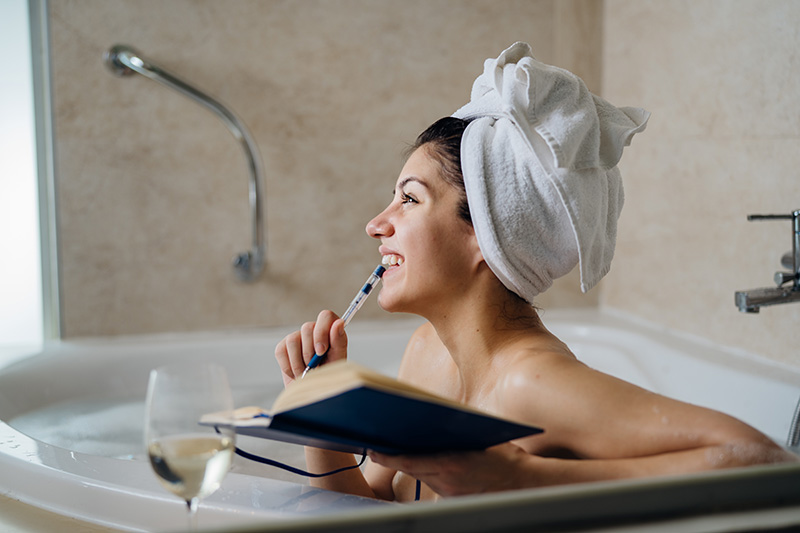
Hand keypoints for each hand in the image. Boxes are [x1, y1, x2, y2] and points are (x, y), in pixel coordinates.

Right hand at [274, 310, 347, 386]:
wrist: (313, 392)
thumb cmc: (328, 375)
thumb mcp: (338, 360)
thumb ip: (339, 341)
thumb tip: (339, 323)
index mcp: (330, 330)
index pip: (325, 316)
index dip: (322, 332)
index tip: (321, 351)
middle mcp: (313, 330)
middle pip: (307, 327)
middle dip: (310, 352)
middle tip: (314, 367)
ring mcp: (297, 337)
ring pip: (293, 340)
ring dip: (299, 363)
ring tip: (306, 373)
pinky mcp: (283, 347)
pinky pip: (281, 351)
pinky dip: (288, 367)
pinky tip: (296, 373)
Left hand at [368, 442, 530, 496]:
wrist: (524, 483)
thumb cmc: (504, 458)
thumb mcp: (477, 439)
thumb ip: (452, 435)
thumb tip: (429, 422)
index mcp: (452, 464)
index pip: (410, 462)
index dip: (388, 457)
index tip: (374, 449)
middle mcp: (447, 482)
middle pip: (411, 468)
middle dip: (395, 457)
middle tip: (378, 444)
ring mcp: (449, 492)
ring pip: (420, 476)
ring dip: (409, 464)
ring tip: (394, 449)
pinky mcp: (453, 498)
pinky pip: (433, 483)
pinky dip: (426, 472)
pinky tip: (424, 462)